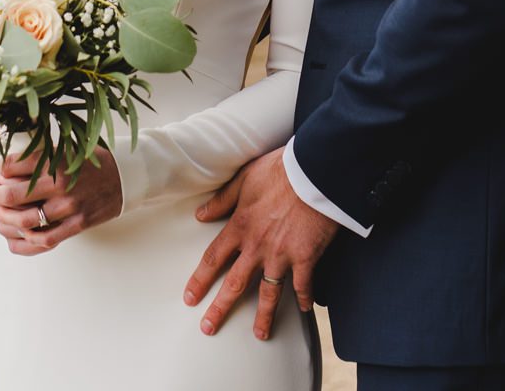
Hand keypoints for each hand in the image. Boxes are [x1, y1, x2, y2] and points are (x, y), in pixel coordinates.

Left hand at [0, 144, 121, 254]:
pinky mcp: (77, 224)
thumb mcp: (66, 149)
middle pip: (13, 195)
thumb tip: (5, 165)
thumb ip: (39, 156)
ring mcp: (69, 207)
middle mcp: (61, 184)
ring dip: (5, 220)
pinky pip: (44, 241)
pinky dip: (24, 243)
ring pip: (24, 221)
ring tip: (1, 214)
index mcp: (56, 160)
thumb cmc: (91, 162)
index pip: (12, 165)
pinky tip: (15, 238)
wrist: (125, 177)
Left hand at [184, 146, 336, 340]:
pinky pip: (304, 284)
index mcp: (240, 226)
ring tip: (260, 334)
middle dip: (220, 308)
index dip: (200, 280)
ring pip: (269, 292)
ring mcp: (282, 254)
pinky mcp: (306, 257)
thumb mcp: (244, 179)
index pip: (213, 258)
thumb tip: (200, 214)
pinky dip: (305, 298)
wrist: (314, 172)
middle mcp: (257, 246)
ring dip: (263, 316)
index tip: (190, 298)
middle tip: (208, 327)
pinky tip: (305, 310)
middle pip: (234, 283)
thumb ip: (222, 199)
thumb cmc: (280, 170)